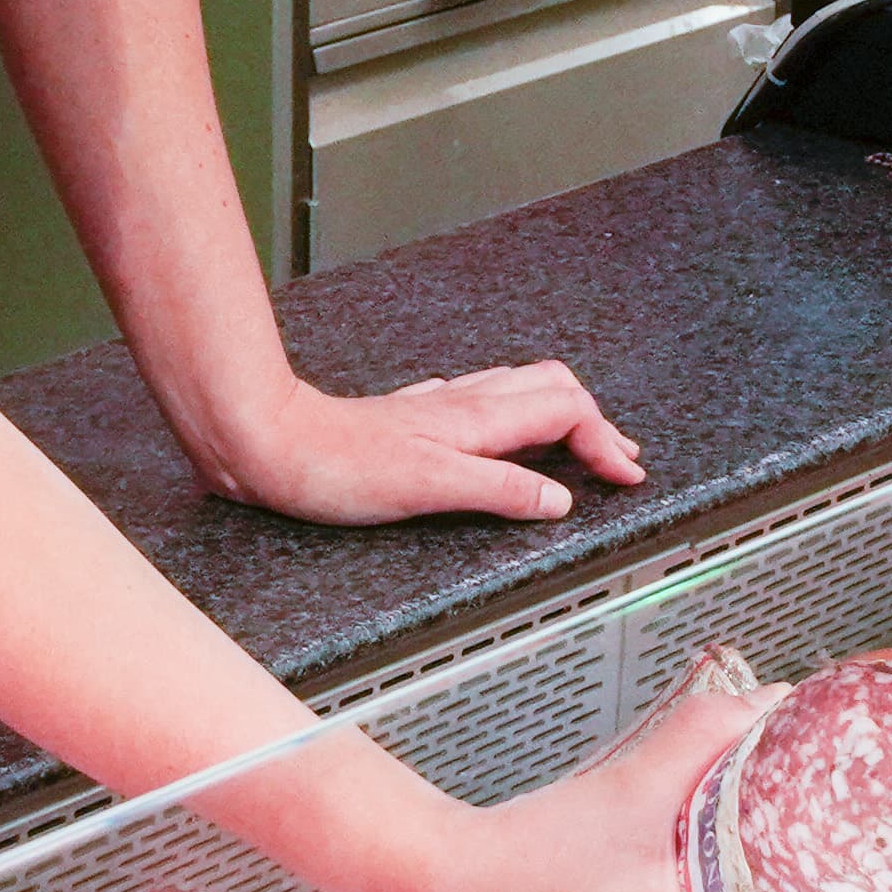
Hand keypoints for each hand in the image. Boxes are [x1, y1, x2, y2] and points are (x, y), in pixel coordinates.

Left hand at [203, 362, 646, 528]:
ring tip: (580, 443)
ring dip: (559, 413)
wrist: (264, 443)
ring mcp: (434, 409)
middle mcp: (460, 404)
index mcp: (475, 419)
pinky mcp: (408, 421)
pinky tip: (498, 434)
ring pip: (517, 391)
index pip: (567, 412)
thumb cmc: (333, 466)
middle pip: (552, 388)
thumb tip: (558, 502)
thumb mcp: (429, 487)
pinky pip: (479, 404)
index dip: (605, 443)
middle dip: (595, 420)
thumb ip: (500, 490)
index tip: (627, 476)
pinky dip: (512, 418)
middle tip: (618, 459)